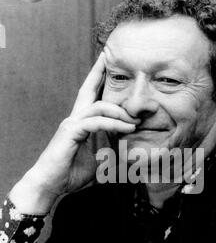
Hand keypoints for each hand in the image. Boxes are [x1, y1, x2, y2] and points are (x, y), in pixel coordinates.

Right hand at [10, 53, 139, 213]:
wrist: (52, 185)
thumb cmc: (72, 173)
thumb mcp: (100, 161)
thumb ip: (112, 151)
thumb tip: (131, 151)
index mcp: (81, 123)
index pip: (91, 97)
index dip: (98, 79)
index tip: (107, 65)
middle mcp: (75, 118)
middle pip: (87, 89)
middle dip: (99, 72)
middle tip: (109, 57)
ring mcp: (72, 124)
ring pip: (98, 106)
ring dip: (119, 111)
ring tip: (135, 120)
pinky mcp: (71, 132)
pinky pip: (96, 122)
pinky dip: (113, 124)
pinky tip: (127, 128)